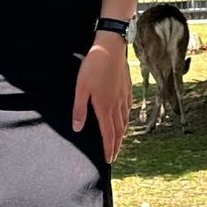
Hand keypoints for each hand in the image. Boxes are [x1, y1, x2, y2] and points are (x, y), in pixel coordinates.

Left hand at [71, 35, 131, 161]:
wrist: (111, 47)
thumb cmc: (93, 66)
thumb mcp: (81, 88)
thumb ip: (79, 109)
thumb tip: (77, 129)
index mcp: (104, 106)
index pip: (108, 133)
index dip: (109, 148)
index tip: (109, 160)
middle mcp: (117, 104)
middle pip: (118, 130)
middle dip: (116, 145)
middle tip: (114, 156)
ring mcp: (123, 96)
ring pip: (125, 120)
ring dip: (122, 134)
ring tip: (119, 141)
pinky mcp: (127, 87)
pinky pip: (128, 108)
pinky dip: (127, 118)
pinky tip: (126, 118)